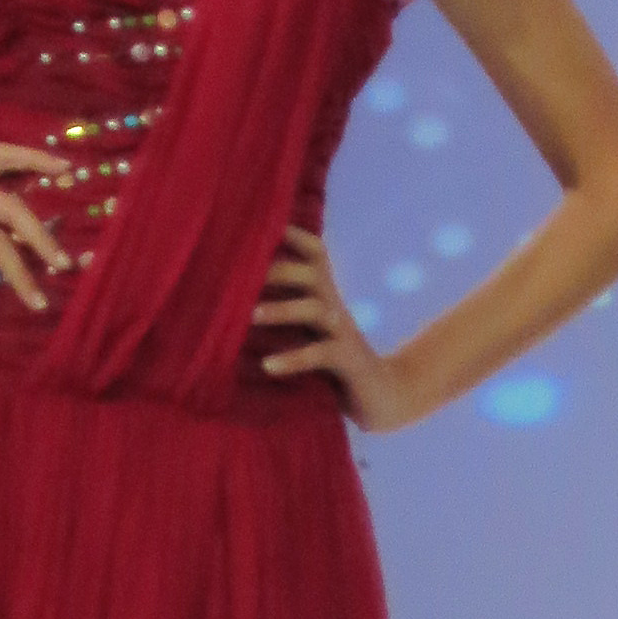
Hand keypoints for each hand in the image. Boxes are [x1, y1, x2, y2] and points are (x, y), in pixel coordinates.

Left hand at [253, 230, 420, 429]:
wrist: (383, 396)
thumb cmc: (332, 364)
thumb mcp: (309, 332)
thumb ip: (283, 312)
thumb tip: (234, 299)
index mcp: (324, 295)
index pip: (314, 254)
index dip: (294, 235)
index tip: (261, 221)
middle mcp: (334, 307)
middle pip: (312, 274)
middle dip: (279, 270)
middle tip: (240, 276)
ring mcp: (342, 333)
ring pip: (315, 309)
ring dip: (282, 309)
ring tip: (251, 316)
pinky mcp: (347, 361)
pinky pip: (320, 354)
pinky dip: (293, 358)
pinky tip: (268, 365)